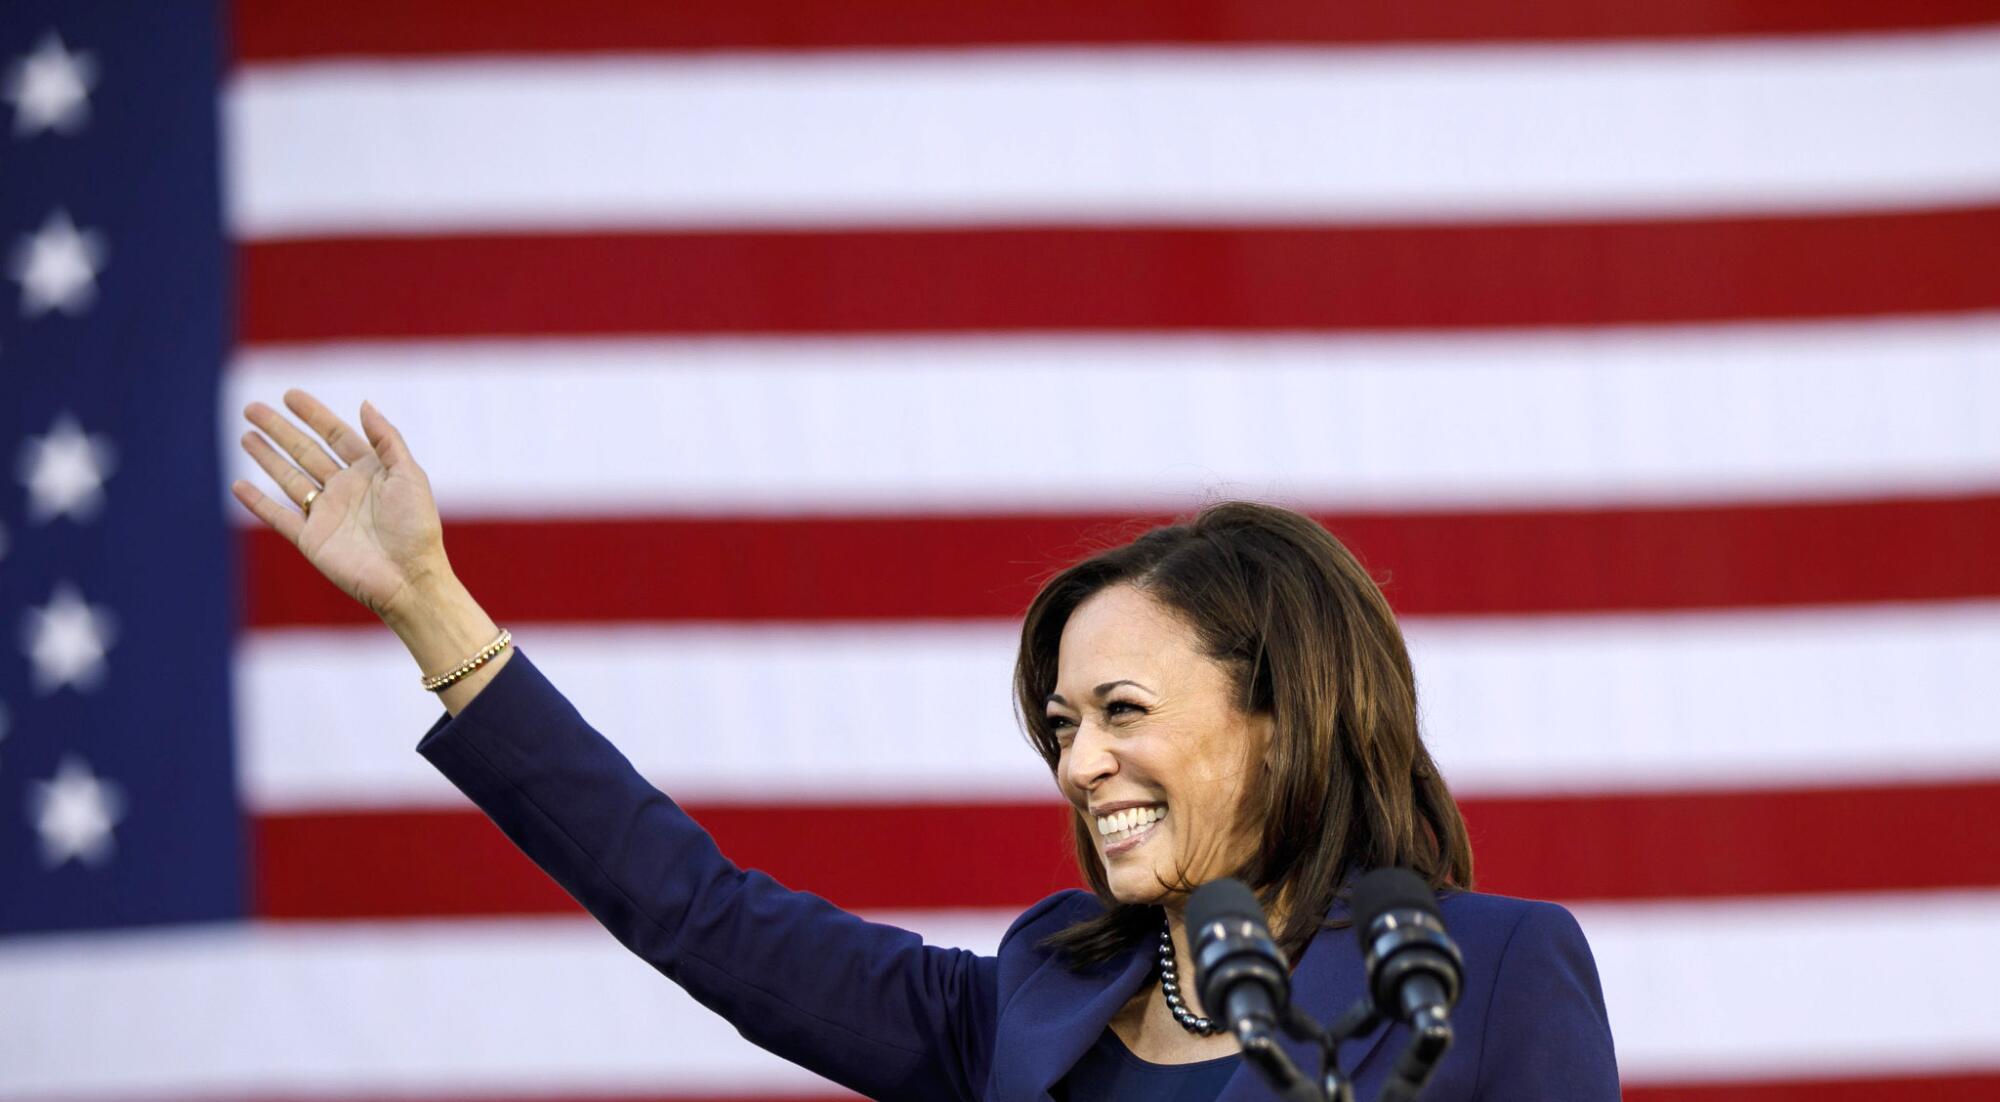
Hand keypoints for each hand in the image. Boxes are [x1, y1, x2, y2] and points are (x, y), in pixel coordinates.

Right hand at [231, 389, 448, 622]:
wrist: (409, 578)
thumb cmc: (416, 527)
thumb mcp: (409, 475)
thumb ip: (386, 439)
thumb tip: (364, 404)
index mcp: (370, 472)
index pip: (335, 435)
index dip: (313, 414)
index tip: (289, 394)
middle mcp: (344, 489)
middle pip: (304, 451)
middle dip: (279, 429)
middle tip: (251, 409)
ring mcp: (325, 514)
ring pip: (288, 478)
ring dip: (266, 457)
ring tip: (246, 435)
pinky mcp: (311, 539)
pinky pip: (278, 516)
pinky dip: (258, 502)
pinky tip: (239, 485)